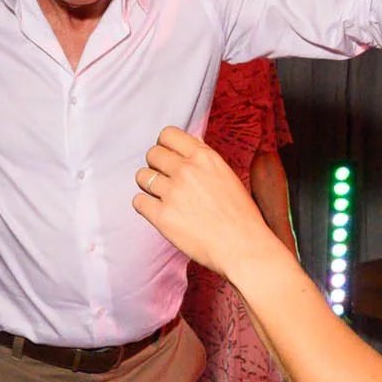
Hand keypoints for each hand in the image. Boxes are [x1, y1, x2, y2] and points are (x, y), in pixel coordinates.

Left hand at [134, 128, 283, 278]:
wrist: (243, 248)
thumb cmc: (240, 216)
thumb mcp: (227, 176)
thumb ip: (205, 160)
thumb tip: (190, 143)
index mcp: (204, 157)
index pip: (168, 134)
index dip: (164, 145)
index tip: (167, 157)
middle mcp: (186, 170)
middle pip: (152, 154)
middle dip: (155, 166)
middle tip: (165, 180)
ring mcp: (173, 192)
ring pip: (142, 177)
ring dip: (149, 186)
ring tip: (163, 198)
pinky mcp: (162, 216)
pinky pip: (138, 202)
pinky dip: (145, 206)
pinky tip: (159, 212)